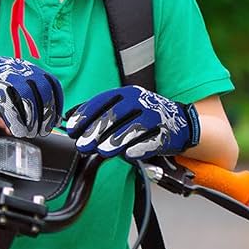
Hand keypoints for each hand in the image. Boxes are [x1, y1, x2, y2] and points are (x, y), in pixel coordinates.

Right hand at [0, 45, 62, 137]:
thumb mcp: (5, 84)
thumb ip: (16, 103)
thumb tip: (20, 127)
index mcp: (27, 68)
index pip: (51, 85)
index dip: (56, 104)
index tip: (55, 118)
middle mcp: (21, 72)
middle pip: (43, 97)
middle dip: (45, 117)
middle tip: (42, 131)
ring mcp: (8, 80)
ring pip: (28, 104)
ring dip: (30, 122)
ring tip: (28, 132)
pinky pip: (10, 109)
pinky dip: (14, 123)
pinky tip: (15, 130)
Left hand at [65, 85, 199, 161]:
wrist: (180, 121)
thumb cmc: (143, 115)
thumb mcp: (121, 107)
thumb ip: (97, 111)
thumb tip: (68, 117)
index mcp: (125, 94)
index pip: (101, 102)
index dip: (85, 115)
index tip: (72, 129)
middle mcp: (140, 101)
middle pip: (115, 116)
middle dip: (96, 131)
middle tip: (83, 145)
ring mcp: (155, 116)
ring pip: (132, 128)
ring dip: (115, 141)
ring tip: (102, 151)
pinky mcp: (167, 133)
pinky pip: (151, 141)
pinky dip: (139, 148)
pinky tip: (128, 155)